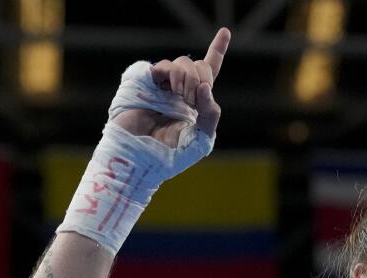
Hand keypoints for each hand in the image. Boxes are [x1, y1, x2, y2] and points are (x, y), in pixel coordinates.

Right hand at [112, 27, 230, 146]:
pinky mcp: (145, 82)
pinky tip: (167, 90)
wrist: (142, 157)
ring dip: (187, 79)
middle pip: (199, 66)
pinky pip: (162, 66)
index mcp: (195, 102)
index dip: (217, 51)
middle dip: (201, 79)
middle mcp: (180, 90)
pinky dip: (169, 75)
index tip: (225, 31)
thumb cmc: (171, 155)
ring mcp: (162, 85)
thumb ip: (210, 114)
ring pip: (183, 63)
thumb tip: (205, 86)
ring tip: (179, 97)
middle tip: (191, 100)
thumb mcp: (202, 138)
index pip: (209, 72)